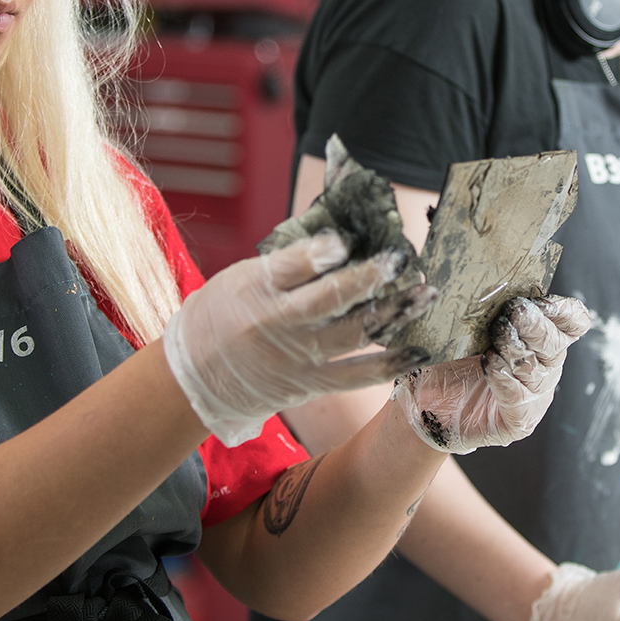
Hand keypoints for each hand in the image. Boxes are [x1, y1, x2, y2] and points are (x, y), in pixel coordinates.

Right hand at [161, 231, 433, 443]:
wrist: (195, 377)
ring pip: (353, 333)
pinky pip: (356, 376)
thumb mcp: (242, 277)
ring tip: (424, 294)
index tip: (349, 238)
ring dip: (394, 312)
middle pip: (332, 297)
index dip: (326, 250)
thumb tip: (339, 237)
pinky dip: (390, 364)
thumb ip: (287, 261)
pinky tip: (418, 351)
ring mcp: (296, 357)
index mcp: (256, 287)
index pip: (294, 263)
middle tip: (401, 259)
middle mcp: (277, 323)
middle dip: (371, 276)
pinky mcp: (309, 383)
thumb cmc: (222, 315)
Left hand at [393, 295, 590, 454]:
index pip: (573, 321)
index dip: (563, 309)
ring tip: (493, 340)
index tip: (540, 300)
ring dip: (515, 348)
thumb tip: (436, 268)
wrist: (427, 403)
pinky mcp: (519, 421)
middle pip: (556, 342)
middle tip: (510, 312)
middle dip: (534, 324)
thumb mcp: (457, 322)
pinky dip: (504, 377)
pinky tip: (488, 365)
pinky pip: (519, 397)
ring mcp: (534, 395)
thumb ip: (462, 296)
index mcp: (540, 336)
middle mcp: (544, 365)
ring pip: (537, 368)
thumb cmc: (448, 357)